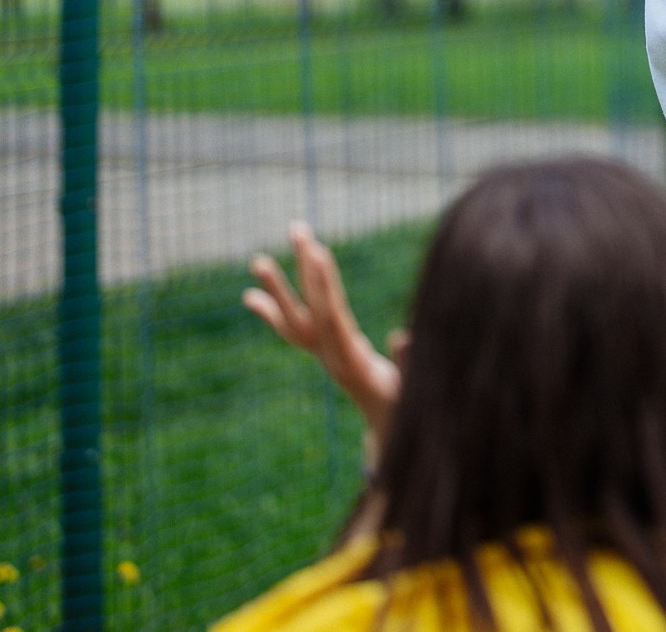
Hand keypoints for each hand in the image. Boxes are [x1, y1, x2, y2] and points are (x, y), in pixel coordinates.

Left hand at [245, 223, 400, 432]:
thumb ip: (408, 365)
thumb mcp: (412, 392)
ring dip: (279, 288)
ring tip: (257, 260)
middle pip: (310, 311)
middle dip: (302, 271)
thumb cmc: (407, 411)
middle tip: (296, 231)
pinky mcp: (327, 355)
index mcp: (352, 364)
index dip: (326, 287)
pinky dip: (277, 312)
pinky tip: (253, 297)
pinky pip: (297, 331)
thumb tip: (403, 338)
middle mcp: (332, 358)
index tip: (319, 253)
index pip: (333, 319)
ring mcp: (326, 356)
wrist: (389, 433)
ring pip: (297, 320)